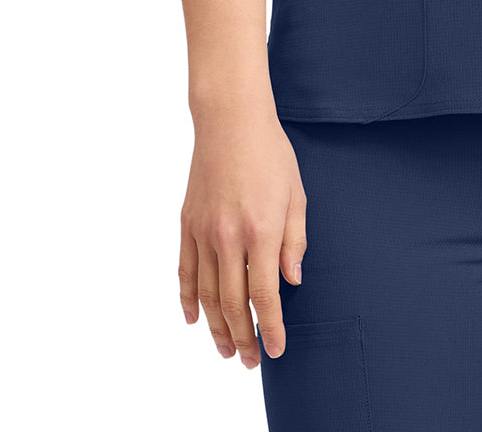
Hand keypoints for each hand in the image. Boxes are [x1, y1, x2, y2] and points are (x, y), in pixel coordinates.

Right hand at [178, 104, 306, 366]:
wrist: (231, 120)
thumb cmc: (271, 153)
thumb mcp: (297, 194)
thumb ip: (295, 242)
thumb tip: (291, 282)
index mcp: (262, 230)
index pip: (265, 295)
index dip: (270, 327)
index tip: (275, 350)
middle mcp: (229, 237)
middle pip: (233, 303)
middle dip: (243, 337)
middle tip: (250, 361)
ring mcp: (203, 232)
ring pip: (206, 294)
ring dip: (216, 327)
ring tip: (226, 349)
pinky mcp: (187, 224)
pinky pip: (184, 271)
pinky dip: (188, 299)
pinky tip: (194, 318)